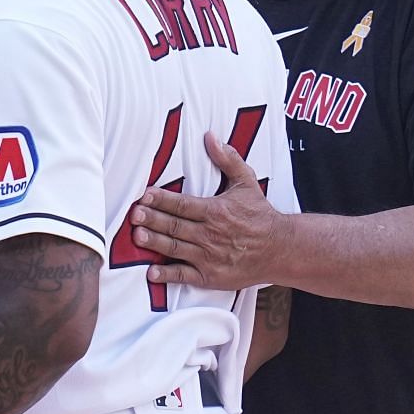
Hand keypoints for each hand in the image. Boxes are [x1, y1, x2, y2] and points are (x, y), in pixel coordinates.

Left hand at [129, 132, 286, 290]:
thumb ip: (227, 159)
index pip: (182, 204)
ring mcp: (208, 257)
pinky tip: (151, 272)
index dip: (161, 199)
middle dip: (152, 219)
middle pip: (174, 226)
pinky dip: (167, 275)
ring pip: (174, 248)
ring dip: (154, 242)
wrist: (280, 250)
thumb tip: (210, 136)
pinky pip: (184, 276)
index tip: (144, 194)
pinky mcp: (210, 276)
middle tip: (134, 214)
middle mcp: (209, 234)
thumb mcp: (246, 183)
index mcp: (215, 211)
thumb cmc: (260, 216)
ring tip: (136, 236)